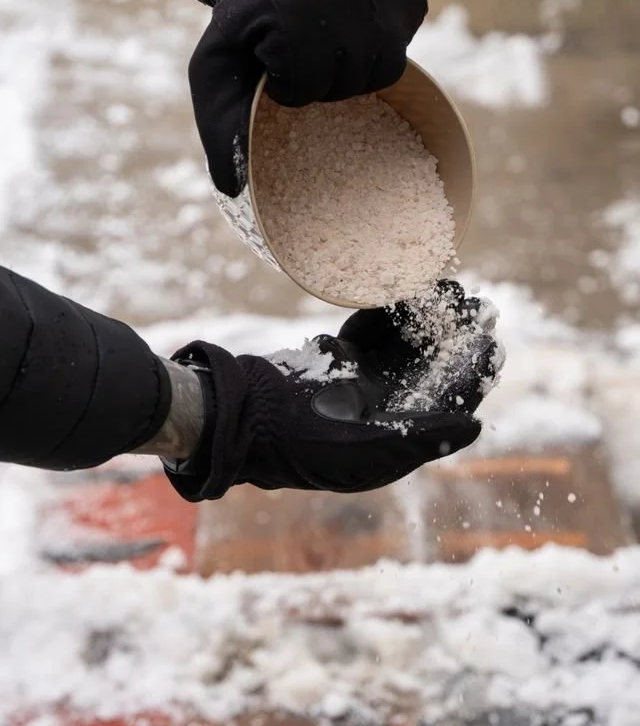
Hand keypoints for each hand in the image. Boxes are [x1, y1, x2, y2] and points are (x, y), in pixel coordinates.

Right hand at [162, 281, 501, 501]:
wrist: (247, 420)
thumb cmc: (305, 448)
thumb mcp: (368, 451)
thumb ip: (421, 438)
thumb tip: (475, 424)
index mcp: (398, 434)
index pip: (445, 402)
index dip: (471, 374)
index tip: (492, 343)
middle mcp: (386, 406)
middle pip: (431, 366)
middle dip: (453, 336)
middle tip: (477, 305)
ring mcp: (362, 379)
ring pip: (404, 344)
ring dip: (425, 317)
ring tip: (447, 288)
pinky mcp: (339, 358)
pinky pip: (371, 330)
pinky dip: (387, 310)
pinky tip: (405, 289)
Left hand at [187, 0, 427, 196]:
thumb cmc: (245, 22)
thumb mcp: (217, 68)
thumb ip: (221, 126)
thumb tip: (234, 190)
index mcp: (293, 22)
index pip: (306, 90)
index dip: (289, 86)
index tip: (273, 59)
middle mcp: (346, 2)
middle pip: (350, 83)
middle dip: (324, 78)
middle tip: (303, 48)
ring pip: (384, 70)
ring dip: (354, 68)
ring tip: (329, 41)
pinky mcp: (411, 0)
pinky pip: (404, 47)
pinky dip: (382, 45)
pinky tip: (354, 26)